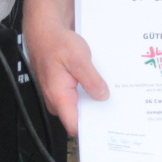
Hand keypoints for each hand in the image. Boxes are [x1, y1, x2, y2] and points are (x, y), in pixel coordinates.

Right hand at [25, 17, 106, 135]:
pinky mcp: (63, 89)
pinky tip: (101, 87)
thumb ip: (91, 80)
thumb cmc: (56, 42)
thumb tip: (102, 96)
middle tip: (116, 111)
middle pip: (79, 119)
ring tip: (111, 97)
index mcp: (59, 96)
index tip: (107, 129)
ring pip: (80, 108)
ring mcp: (59, 95)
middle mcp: (57, 100)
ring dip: (94, 104)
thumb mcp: (78, 59)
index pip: (74, 126)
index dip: (90, 130)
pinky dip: (89, 94)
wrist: (45, 30)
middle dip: (97, 116)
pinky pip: (78, 98)